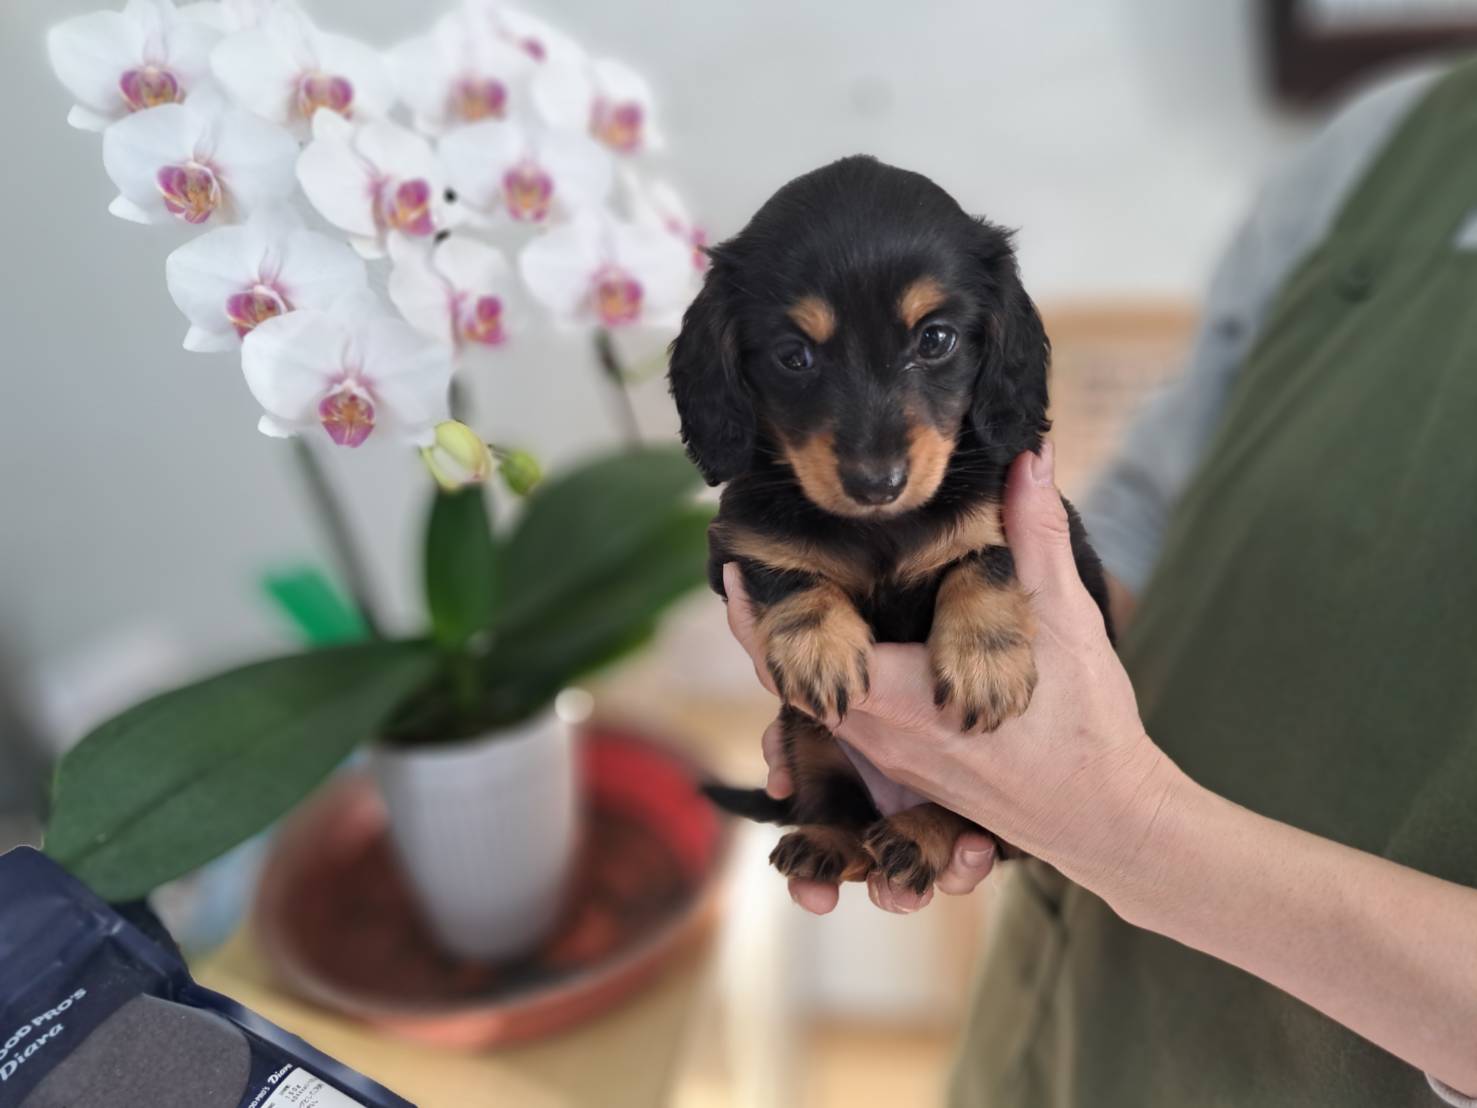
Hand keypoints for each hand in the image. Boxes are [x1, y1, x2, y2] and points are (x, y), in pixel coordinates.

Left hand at [725, 442, 1177, 902]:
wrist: (1109, 819)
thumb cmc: (1088, 729)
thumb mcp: (1065, 622)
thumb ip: (1034, 537)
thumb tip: (1026, 457)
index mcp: (902, 705)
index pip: (798, 661)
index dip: (759, 615)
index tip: (734, 564)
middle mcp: (882, 741)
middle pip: (793, 682)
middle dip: (769, 627)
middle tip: (749, 566)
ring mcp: (892, 763)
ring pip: (819, 705)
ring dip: (800, 656)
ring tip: (787, 597)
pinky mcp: (908, 773)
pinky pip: (847, 726)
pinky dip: (832, 685)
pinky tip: (844, 649)